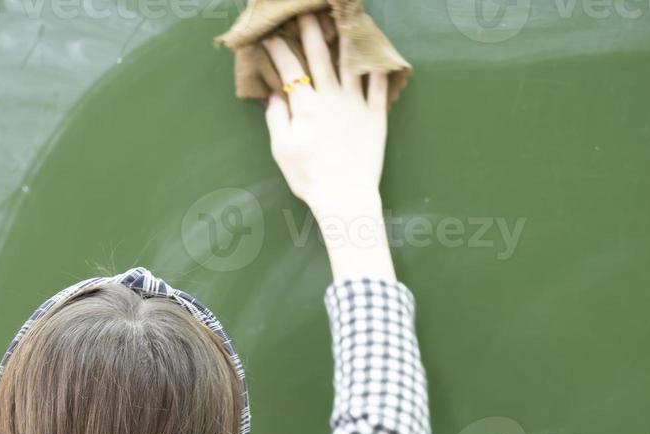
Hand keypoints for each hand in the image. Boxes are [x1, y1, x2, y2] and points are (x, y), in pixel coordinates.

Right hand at [262, 15, 394, 280]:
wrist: (346, 198)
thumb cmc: (310, 178)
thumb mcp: (282, 150)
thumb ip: (276, 118)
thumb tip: (275, 94)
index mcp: (306, 106)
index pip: (289, 69)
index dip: (278, 50)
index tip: (270, 37)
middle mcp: (331, 98)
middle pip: (320, 55)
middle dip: (311, 31)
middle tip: (306, 14)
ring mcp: (356, 104)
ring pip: (351, 62)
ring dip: (346, 39)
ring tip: (345, 22)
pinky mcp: (376, 114)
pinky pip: (379, 84)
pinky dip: (377, 65)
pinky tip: (375, 52)